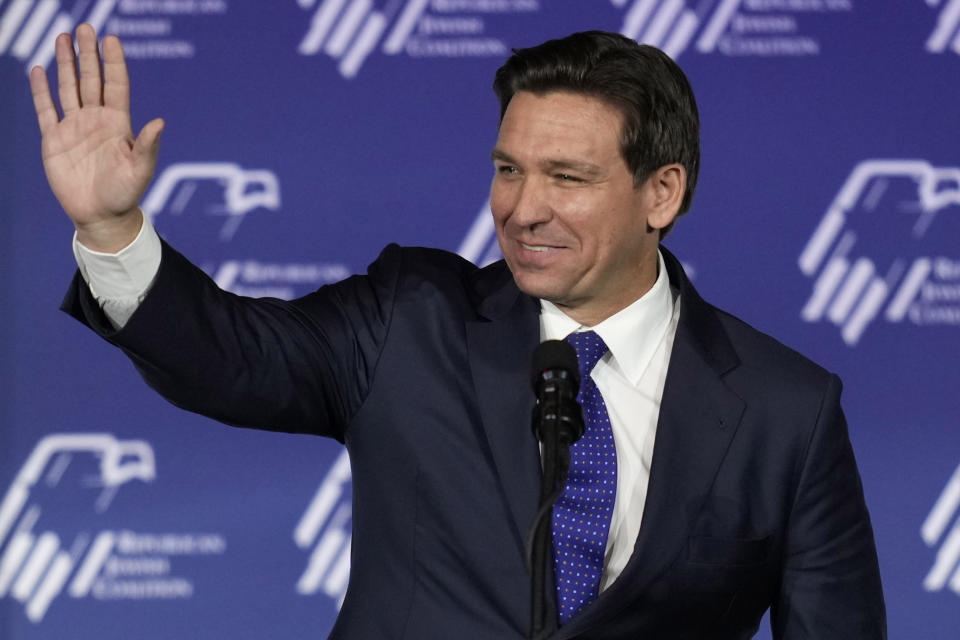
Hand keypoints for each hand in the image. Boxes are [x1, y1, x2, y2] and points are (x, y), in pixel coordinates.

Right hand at [29, 24, 163, 251]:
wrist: (102, 216)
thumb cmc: (126, 194)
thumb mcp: (140, 170)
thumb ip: (147, 145)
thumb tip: (160, 122)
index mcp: (118, 123)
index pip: (115, 85)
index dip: (113, 62)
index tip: (111, 39)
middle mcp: (96, 120)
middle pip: (91, 79)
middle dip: (87, 54)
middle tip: (84, 27)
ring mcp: (74, 127)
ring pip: (68, 88)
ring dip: (65, 64)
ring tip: (62, 38)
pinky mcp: (54, 139)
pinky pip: (46, 109)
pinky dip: (41, 90)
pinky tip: (39, 70)